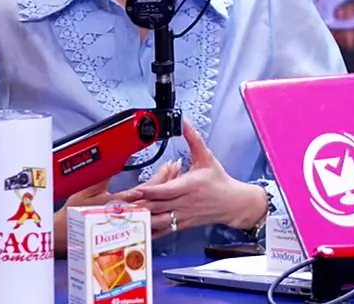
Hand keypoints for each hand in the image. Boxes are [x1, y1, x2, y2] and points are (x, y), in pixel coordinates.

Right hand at [53, 163, 179, 256]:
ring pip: (156, 208)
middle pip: (156, 197)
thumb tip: (115, 162)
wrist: (69, 232)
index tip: (169, 165)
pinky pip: (151, 219)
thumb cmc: (75, 212)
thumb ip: (103, 177)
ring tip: (177, 179)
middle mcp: (128, 214)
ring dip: (167, 193)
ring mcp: (130, 222)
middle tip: (178, 167)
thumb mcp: (87, 190)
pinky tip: (166, 198)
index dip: (161, 176)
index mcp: (120, 203)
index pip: (147, 188)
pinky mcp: (129, 228)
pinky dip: (160, 207)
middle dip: (169, 182)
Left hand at [120, 120, 267, 236]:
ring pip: (158, 221)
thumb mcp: (207, 157)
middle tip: (121, 205)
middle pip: (158, 207)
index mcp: (190, 186)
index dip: (150, 191)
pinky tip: (138, 228)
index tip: (136, 189)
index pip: (167, 190)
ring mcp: (182, 216)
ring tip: (126, 217)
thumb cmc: (218, 180)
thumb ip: (193, 139)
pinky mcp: (181, 225)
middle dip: (139, 206)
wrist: (232, 203)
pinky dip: (150, 230)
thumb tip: (184, 122)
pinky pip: (163, 230)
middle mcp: (185, 203)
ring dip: (142, 219)